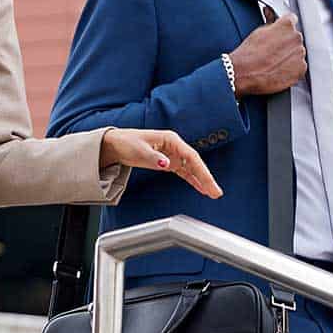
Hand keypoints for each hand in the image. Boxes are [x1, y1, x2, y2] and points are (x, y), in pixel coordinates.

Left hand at [98, 129, 222, 198]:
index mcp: (171, 140)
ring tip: (213, 193)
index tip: (208, 183)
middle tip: (216, 192)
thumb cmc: (127, 143)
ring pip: (191, 168)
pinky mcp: (168, 162)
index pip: (191, 156)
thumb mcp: (139, 151)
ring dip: (202, 180)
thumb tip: (166, 164)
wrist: (116, 144)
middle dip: (206, 178)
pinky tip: (201, 188)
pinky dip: (192, 180)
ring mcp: (172, 154)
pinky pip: (184, 172)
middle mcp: (174, 146)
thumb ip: (153, 158)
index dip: (202, 171)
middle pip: (195, 163)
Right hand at [228, 14, 305, 97]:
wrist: (246, 73)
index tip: (279, 34)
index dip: (284, 28)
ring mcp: (300, 53)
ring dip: (290, 56)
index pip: (292, 20)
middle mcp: (296, 37)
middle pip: (295, 38)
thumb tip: (269, 12)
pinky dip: (292, 69)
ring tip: (275, 62)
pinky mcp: (301, 68)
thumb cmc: (249, 52)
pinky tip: (279, 69)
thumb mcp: (259, 31)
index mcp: (287, 25)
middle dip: (287, 43)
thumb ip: (270, 20)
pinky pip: (299, 66)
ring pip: (297, 52)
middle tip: (274, 51)